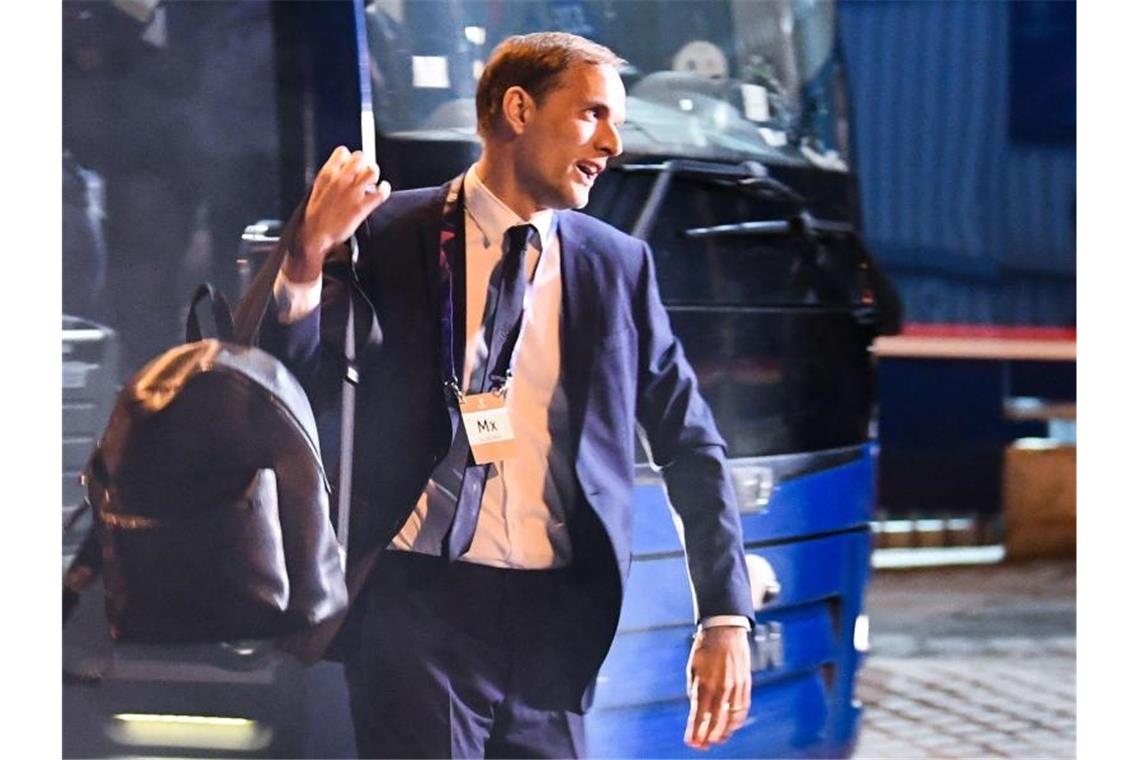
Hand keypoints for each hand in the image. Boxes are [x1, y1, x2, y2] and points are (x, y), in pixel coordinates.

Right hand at [286, 146, 391, 282]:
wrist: (315, 236)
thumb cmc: (315, 216)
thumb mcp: (317, 190)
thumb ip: (330, 179)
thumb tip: (342, 172)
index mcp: (327, 175)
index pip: (342, 152)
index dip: (349, 158)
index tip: (351, 166)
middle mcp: (340, 180)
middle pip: (360, 157)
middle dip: (365, 163)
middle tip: (365, 172)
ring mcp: (352, 193)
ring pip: (372, 171)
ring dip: (374, 174)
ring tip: (372, 182)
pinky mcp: (361, 207)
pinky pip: (381, 192)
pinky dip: (385, 189)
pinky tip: (383, 190)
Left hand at [684, 625, 751, 749]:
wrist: (725, 630)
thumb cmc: (705, 648)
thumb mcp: (693, 668)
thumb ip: (694, 689)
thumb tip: (696, 709)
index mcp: (706, 683)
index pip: (699, 715)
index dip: (695, 731)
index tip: (690, 742)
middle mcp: (722, 688)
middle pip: (716, 721)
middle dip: (707, 736)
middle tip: (701, 746)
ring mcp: (736, 687)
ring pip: (732, 718)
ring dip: (723, 732)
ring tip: (715, 740)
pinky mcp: (746, 684)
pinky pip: (743, 708)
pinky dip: (737, 721)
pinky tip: (730, 727)